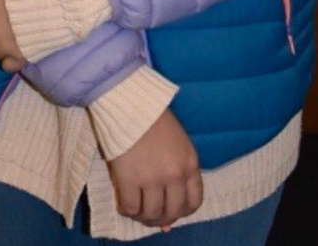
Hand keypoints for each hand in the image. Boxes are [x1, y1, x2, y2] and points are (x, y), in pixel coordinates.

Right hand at [108, 108, 202, 227]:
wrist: (127, 99)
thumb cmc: (151, 114)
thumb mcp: (176, 141)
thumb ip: (176, 168)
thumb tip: (167, 206)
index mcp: (190, 163)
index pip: (194, 202)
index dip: (182, 211)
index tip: (171, 209)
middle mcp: (175, 175)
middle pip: (173, 211)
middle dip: (162, 218)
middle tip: (151, 215)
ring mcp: (152, 179)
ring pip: (151, 213)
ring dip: (143, 217)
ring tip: (135, 211)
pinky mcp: (128, 178)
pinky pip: (130, 206)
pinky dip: (126, 210)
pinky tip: (123, 204)